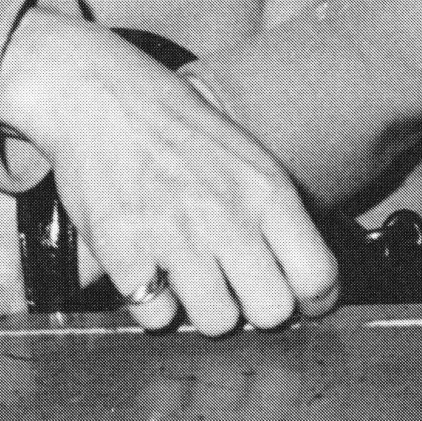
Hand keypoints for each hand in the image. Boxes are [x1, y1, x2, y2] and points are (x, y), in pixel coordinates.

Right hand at [0, 11, 336, 338]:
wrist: (104, 98)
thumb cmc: (180, 128)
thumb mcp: (248, 157)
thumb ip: (275, 215)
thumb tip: (303, 279)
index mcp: (266, 190)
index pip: (317, 273)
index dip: (315, 299)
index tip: (304, 302)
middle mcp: (228, 218)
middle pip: (271, 312)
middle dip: (257, 309)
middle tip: (239, 290)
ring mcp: (176, 239)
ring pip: (216, 322)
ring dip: (205, 309)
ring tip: (192, 277)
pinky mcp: (126, 256)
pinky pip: (156, 316)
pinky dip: (154, 302)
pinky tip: (151, 269)